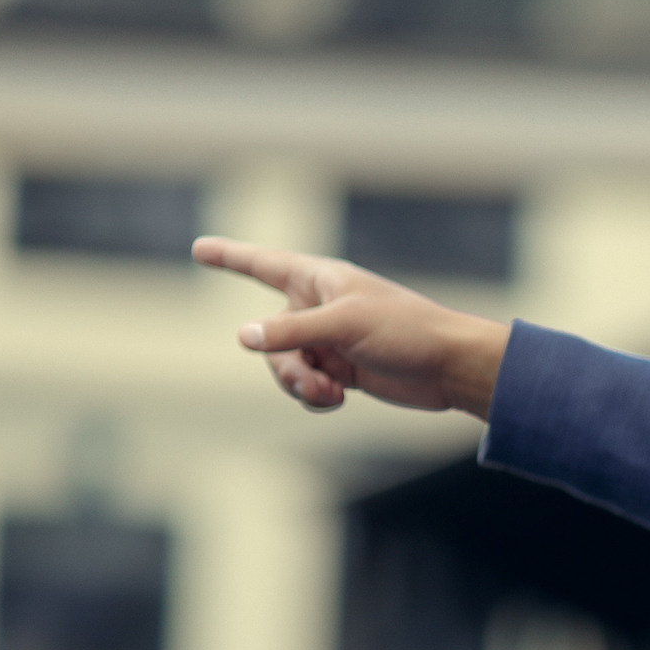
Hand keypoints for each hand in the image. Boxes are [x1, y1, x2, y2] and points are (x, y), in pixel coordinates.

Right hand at [192, 236, 508, 417]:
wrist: (450, 368)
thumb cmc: (406, 330)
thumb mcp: (344, 326)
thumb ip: (291, 333)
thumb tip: (242, 337)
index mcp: (319, 280)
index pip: (263, 264)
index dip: (230, 257)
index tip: (199, 248)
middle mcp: (318, 307)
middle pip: (268, 336)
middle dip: (284, 364)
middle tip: (315, 381)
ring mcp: (328, 339)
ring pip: (285, 365)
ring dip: (300, 384)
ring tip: (329, 394)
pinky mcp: (341, 369)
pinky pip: (306, 384)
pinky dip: (314, 395)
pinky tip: (337, 401)